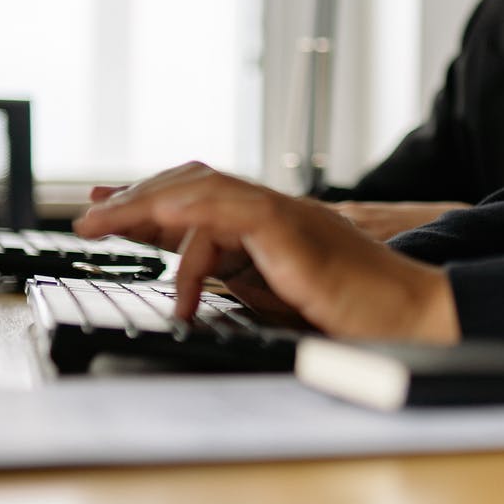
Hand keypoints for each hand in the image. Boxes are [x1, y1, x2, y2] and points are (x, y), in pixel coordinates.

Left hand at [76, 163, 459, 341]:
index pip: (199, 204)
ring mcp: (286, 218)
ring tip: (102, 225)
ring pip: (203, 191)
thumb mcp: (282, 300)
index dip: (147, 203)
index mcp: (271, 231)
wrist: (415, 318)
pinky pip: (231, 212)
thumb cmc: (362, 318)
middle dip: (134, 198)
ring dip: (144, 205)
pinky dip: (189, 217)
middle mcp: (275, 214)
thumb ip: (241, 284)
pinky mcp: (294, 232)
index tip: (103, 208)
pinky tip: (156, 226)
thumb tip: (191, 284)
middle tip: (88, 217)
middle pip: (193, 185)